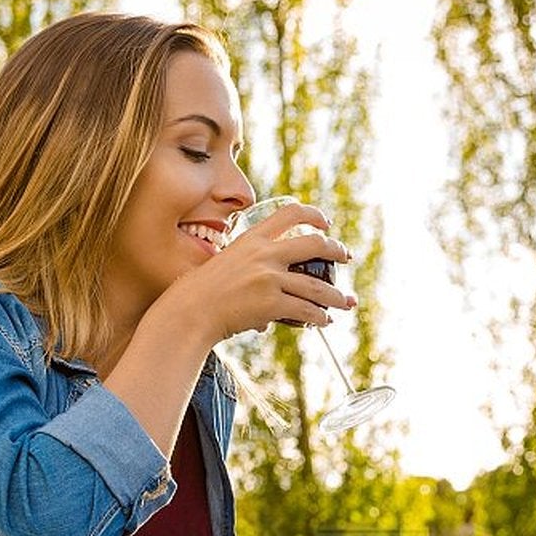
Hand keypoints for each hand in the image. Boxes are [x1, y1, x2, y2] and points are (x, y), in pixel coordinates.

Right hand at [177, 202, 356, 342]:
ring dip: (336, 296)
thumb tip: (263, 295)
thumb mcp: (223, 265)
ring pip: (317, 286)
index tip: (325, 223)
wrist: (189, 312)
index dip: (313, 215)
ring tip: (345, 302)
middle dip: (336, 250)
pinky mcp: (272, 303)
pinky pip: (306, 311)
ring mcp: (269, 278)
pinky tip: (324, 321)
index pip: (289, 214)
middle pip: (315, 244)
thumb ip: (247, 270)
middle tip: (346, 256)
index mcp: (252, 239)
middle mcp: (264, 254)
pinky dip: (319, 318)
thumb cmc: (200, 292)